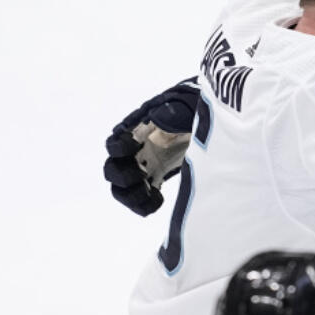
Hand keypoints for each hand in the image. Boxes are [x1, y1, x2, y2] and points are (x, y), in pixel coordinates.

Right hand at [103, 79, 199, 215]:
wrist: (202, 120)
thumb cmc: (188, 111)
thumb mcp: (182, 109)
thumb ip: (171, 114)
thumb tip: (160, 119)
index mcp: (135, 133)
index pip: (114, 144)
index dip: (119, 148)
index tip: (136, 147)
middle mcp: (133, 152)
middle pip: (112, 170)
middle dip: (123, 177)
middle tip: (142, 176)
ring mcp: (143, 167)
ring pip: (122, 189)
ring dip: (132, 197)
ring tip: (152, 196)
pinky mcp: (154, 179)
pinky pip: (140, 198)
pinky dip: (144, 205)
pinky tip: (158, 201)